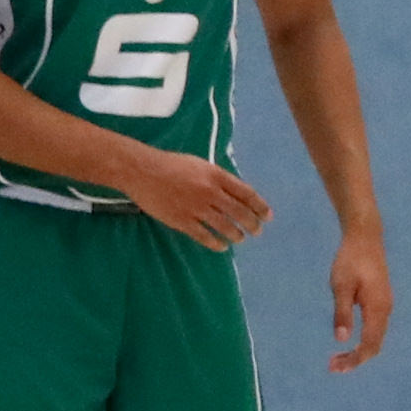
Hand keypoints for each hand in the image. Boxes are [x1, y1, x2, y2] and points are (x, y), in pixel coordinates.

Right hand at [118, 147, 270, 252]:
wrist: (142, 171)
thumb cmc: (171, 164)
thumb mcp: (201, 165)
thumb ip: (218, 178)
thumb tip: (234, 193)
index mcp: (217, 176)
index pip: (246, 193)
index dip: (260, 206)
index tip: (267, 215)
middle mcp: (210, 192)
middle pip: (239, 212)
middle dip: (252, 223)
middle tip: (257, 231)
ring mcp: (196, 207)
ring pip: (224, 226)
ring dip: (236, 234)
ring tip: (240, 238)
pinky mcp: (181, 220)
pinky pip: (204, 236)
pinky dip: (215, 243)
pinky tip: (221, 246)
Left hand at [327, 229, 393, 370]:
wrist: (365, 238)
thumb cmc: (350, 260)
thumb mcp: (341, 286)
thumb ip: (342, 313)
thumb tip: (342, 340)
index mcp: (377, 308)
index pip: (369, 344)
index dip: (354, 359)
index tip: (334, 366)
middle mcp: (385, 310)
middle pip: (375, 344)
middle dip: (356, 359)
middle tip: (333, 366)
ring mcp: (385, 305)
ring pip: (376, 337)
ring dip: (359, 351)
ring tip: (337, 357)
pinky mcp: (380, 301)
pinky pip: (375, 329)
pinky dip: (363, 340)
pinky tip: (349, 340)